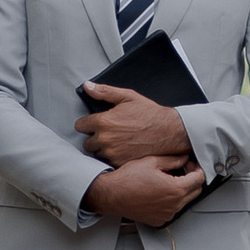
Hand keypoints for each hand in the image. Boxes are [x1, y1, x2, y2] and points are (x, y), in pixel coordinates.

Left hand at [78, 80, 194, 169]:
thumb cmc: (149, 114)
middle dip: (95, 138)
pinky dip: (113, 157)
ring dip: (103, 149)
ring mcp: (112, 153)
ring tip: (117, 141)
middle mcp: (105, 139)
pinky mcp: (120, 163)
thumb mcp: (127, 97)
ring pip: (97, 153)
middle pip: (87, 143)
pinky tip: (123, 150)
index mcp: (103, 122)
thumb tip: (88, 86)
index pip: (80, 126)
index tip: (94, 123)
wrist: (168, 131)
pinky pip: (108, 162)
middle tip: (109, 133)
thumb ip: (104, 92)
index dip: (87, 123)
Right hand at [85, 157, 205, 227]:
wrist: (110, 195)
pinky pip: (173, 210)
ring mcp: (166, 215)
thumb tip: (184, 158)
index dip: (196, 167)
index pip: (200, 178)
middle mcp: (173, 205)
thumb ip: (173, 159)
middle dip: (192, 178)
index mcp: (175, 190)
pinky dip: (171, 200)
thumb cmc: (126, 180)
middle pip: (196, 191)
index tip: (190, 163)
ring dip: (182, 189)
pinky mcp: (159, 220)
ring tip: (167, 179)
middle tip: (181, 169)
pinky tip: (159, 190)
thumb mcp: (152, 162)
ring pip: (185, 201)